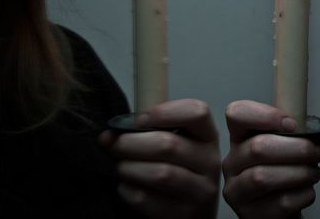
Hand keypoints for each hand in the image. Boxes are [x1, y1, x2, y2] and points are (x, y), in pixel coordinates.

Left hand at [99, 99, 220, 218]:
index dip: (165, 112)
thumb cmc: (176, 171)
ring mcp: (201, 191)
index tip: (140, 119)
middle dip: (131, 143)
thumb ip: (149, 131)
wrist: (188, 212)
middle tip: (114, 145)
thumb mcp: (176, 145)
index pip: (197, 113)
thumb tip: (109, 135)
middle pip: (169, 145)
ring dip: (129, 168)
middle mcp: (210, 162)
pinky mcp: (184, 215)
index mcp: (208, 137)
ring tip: (121, 167)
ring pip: (159, 174)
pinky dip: (129, 191)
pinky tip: (127, 187)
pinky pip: (148, 199)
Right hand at [222, 100, 319, 218]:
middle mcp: (233, 162)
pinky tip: (306, 191)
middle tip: (316, 152)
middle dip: (297, 148)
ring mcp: (238, 190)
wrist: (282, 207)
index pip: (237, 114)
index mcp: (242, 137)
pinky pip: (280, 202)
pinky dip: (303, 195)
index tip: (292, 123)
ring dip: (300, 172)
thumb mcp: (297, 146)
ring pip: (263, 177)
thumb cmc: (286, 172)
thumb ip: (315, 137)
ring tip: (314, 172)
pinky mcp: (251, 215)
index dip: (264, 115)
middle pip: (257, 147)